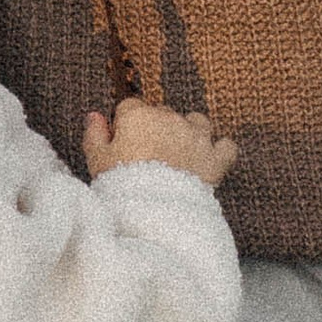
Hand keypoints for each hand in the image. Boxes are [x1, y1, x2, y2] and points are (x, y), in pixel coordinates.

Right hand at [83, 96, 238, 189]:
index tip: (122, 144)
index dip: (125, 125)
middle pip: (162, 113)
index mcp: (139, 116)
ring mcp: (196, 137)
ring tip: (178, 154)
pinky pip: (226, 146)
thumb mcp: (97, 161)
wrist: (153, 214)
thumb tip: (95, 116)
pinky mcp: (215, 158)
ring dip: (189, 133)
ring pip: (197, 122)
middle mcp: (170, 119)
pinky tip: (209, 159)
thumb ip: (95, 134)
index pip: (130, 107)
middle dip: (156, 129)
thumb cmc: (121, 187)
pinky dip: (219, 151)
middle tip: (146, 158)